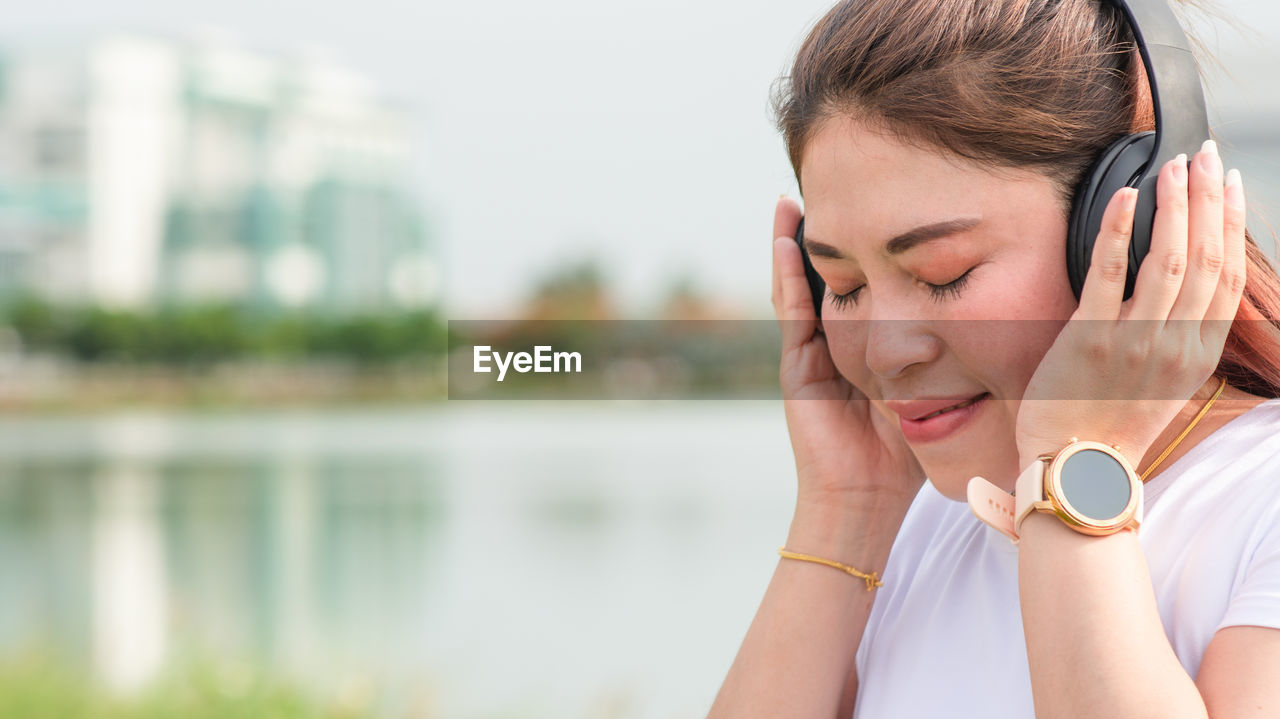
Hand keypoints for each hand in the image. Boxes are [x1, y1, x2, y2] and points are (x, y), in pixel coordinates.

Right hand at [772, 196, 925, 510]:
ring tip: (797, 195)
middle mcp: (836, 343)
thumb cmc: (904, 456)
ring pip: (804, 284)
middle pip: (832, 276)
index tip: (885, 205)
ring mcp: (812, 352)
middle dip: (832, 234)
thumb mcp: (937, 394)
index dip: (871, 248)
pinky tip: (787, 237)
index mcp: (867, 347)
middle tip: (836, 185)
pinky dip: (786, 272)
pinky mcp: (797, 365)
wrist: (866, 500)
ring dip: (797, 241)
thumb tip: (1013, 331)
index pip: (868, 285)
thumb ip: (955, 363)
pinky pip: (791, 309)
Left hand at [1013, 141, 1245, 467]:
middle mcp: (1174, 344)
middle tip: (1204, 156)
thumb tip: (1181, 293)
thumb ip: (1176, 339)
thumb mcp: (1163, 383)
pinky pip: (1108, 273)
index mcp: (1196, 354)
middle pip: (1205, 258)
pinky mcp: (1090, 338)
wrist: (1076, 470)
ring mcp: (1134, 340)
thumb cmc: (1110, 426)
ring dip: (1173, 205)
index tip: (1228, 184)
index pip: (1226, 276)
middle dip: (1208, 200)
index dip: (1230, 225)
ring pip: (1167, 259)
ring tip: (1172, 167)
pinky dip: (1117, 230)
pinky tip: (1124, 197)